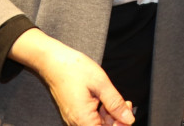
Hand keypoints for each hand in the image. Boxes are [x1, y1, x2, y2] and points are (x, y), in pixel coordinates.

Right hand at [9, 29, 133, 125]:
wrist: (53, 63)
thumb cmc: (74, 70)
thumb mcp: (101, 84)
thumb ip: (115, 104)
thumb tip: (129, 120)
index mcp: (84, 120)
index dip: (121, 124)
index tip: (127, 110)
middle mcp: (76, 124)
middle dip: (117, 119)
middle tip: (125, 102)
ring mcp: (74, 121)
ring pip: (98, 125)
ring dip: (110, 115)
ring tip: (112, 96)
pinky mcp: (74, 115)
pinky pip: (91, 120)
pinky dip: (101, 112)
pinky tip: (104, 99)